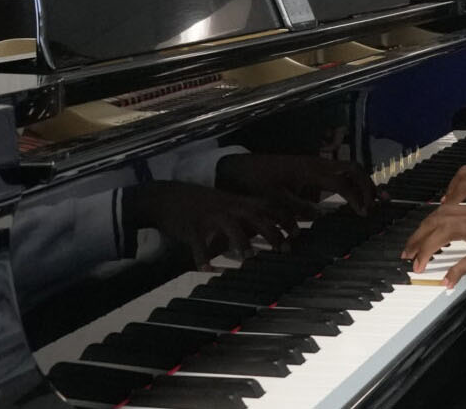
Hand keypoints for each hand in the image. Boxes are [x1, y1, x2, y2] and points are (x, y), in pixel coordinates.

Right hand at [125, 181, 300, 267]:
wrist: (167, 196)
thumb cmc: (203, 205)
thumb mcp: (228, 205)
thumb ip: (248, 215)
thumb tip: (272, 229)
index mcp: (239, 202)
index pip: (269, 207)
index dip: (285, 219)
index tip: (298, 234)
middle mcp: (228, 207)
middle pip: (256, 217)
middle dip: (272, 232)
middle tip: (284, 249)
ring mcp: (210, 216)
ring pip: (230, 227)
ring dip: (241, 242)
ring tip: (249, 257)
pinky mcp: (191, 226)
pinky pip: (197, 243)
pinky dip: (202, 257)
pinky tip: (206, 269)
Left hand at [215, 154, 378, 217]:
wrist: (240, 168)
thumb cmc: (256, 183)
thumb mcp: (273, 199)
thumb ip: (296, 208)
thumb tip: (319, 215)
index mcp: (310, 170)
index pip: (342, 182)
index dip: (356, 197)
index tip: (364, 213)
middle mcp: (317, 163)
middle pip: (353, 169)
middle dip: (368, 185)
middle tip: (378, 205)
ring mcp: (315, 163)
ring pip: (348, 168)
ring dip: (363, 182)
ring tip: (376, 199)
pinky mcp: (312, 167)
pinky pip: (338, 171)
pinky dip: (351, 181)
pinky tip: (356, 194)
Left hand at [400, 192, 465, 287]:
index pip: (443, 213)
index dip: (426, 226)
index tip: (416, 239)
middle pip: (437, 221)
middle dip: (417, 237)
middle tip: (406, 255)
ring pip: (445, 234)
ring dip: (426, 249)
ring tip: (415, 266)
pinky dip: (455, 271)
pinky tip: (446, 282)